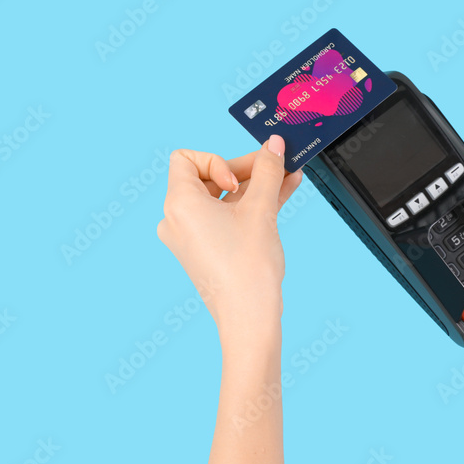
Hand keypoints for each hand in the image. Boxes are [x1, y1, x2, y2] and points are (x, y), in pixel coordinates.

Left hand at [156, 136, 302, 343]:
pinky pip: (225, 218)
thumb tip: (273, 146)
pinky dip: (248, 206)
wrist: (249, 317)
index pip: (186, 159)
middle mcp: (177, 219)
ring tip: (286, 176)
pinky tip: (281, 193)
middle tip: (274, 166)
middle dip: (245, 171)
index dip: (217, 160)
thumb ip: (267, 171)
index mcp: (179, 204)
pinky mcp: (205, 250)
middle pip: (208, 178)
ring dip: (253, 187)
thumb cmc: (247, 268)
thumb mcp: (261, 209)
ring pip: (221, 199)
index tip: (238, 180)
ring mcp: (190, 237)